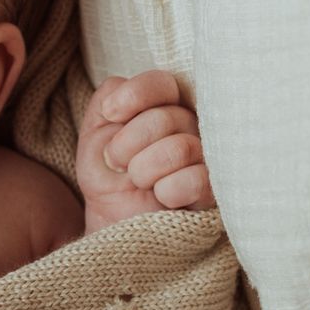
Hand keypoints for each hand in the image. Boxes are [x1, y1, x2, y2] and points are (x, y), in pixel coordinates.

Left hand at [74, 69, 210, 229]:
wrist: (113, 225)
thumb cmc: (109, 175)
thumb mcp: (95, 133)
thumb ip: (106, 100)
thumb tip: (120, 98)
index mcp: (166, 106)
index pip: (163, 84)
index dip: (135, 95)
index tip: (111, 114)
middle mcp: (193, 126)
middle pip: (165, 117)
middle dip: (128, 144)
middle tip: (120, 164)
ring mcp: (207, 158)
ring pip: (181, 148)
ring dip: (144, 170)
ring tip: (139, 182)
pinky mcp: (214, 192)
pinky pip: (198, 179)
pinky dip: (169, 190)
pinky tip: (161, 198)